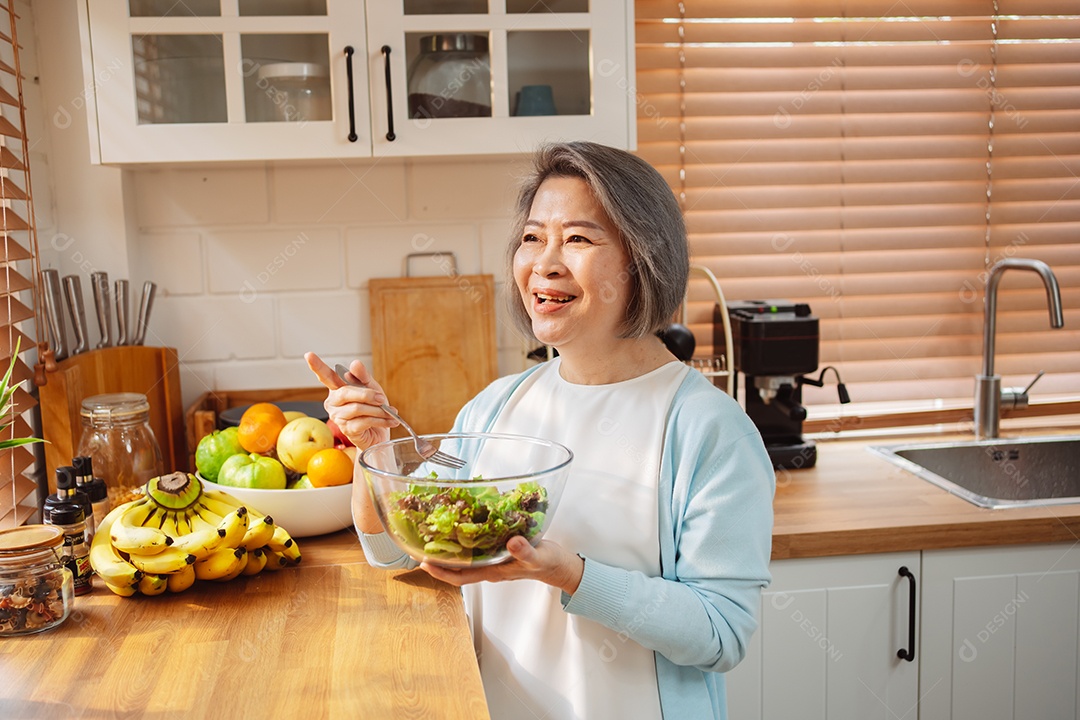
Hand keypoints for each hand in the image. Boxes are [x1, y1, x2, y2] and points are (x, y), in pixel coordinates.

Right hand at [304, 351, 397, 450]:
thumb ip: (363, 376)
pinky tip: (390, 421)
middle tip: (381, 398)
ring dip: (377, 410)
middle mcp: (333, 402)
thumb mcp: (372, 388)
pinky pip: (364, 421)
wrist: (380, 433)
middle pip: (346, 392)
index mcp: (337, 389)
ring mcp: (338, 417)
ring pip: (357, 408)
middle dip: (366, 394)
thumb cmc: (373, 408)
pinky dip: (380, 420)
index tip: (309, 355)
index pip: (326, 376)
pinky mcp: (347, 430)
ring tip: (389, 412)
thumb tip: (354, 364)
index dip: (317, 366)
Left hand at [420, 537, 584, 595]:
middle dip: (437, 558)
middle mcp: (488, 567)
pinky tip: (462, 524)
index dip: (440, 572)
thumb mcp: (538, 557)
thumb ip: (525, 551)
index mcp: (493, 572)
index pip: (459, 576)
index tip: (423, 563)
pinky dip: (466, 537)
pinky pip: (476, 545)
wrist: (559, 565)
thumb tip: (510, 543)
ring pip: (464, 556)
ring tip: (434, 533)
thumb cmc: (548, 564)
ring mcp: (493, 559)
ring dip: (449, 548)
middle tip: (419, 543)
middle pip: (456, 567)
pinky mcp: (499, 549)